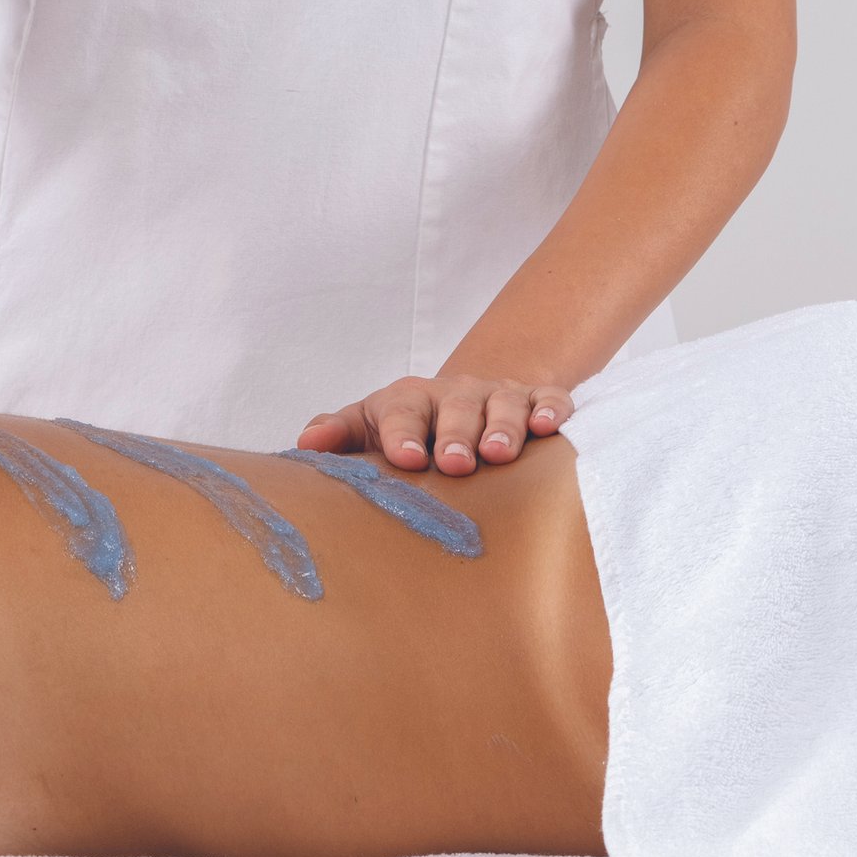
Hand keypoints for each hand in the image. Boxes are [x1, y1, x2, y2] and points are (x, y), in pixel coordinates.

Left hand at [294, 371, 574, 474]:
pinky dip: (551, 409)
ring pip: (503, 404)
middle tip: (456, 462)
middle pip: (456, 408)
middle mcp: (454, 394)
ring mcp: (496, 395)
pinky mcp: (536, 399)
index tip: (407, 459)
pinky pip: (549, 399)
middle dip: (456, 434)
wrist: (462, 405)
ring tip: (500, 454)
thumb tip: (305, 443)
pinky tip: (550, 427)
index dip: (403, 434)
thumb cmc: (408, 429)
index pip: (401, 412)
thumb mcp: (368, 428)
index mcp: (408, 400)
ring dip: (503, 427)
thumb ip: (338, 434)